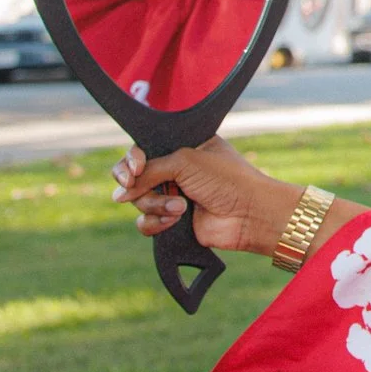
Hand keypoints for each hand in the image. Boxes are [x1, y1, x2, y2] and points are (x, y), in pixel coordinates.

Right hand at [110, 136, 299, 253]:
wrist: (248, 213)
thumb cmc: (227, 179)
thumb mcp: (186, 162)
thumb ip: (150, 170)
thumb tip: (122, 191)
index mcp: (182, 148)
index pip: (144, 149)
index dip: (132, 159)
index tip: (135, 167)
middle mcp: (175, 172)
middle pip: (134, 176)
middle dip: (133, 182)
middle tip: (132, 183)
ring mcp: (172, 197)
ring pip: (138, 201)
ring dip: (155, 204)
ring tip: (181, 206)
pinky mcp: (172, 222)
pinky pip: (146, 223)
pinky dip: (157, 223)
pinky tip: (175, 220)